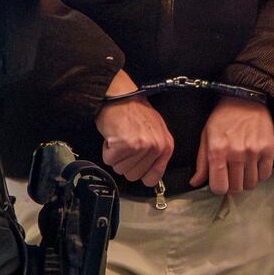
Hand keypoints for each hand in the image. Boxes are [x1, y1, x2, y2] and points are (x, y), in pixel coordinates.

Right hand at [96, 70, 174, 186]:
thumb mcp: (155, 131)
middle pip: (133, 176)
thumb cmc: (135, 111)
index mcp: (166, 146)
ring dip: (116, 156)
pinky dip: (107, 150)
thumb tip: (150, 175)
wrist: (120, 96)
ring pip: (120, 170)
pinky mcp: (125, 145)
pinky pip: (110, 161)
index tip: (134, 163)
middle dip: (125, 162)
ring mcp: (141, 146)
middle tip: (125, 143)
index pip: (152, 179)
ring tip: (120, 138)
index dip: (139, 173)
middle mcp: (156, 147)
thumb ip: (155, 153)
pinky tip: (113, 136)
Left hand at [190, 96, 273, 195]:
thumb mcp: (206, 135)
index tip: (220, 181)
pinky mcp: (269, 149)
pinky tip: (254, 164)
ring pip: (251, 184)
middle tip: (232, 174)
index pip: (219, 187)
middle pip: (236, 188)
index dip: (219, 187)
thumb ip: (202, 162)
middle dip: (232, 184)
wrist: (246, 98)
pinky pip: (265, 175)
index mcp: (217, 150)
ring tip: (243, 168)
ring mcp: (254, 152)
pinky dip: (260, 174)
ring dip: (246, 180)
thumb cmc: (223, 117)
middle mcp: (236, 153)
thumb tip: (195, 182)